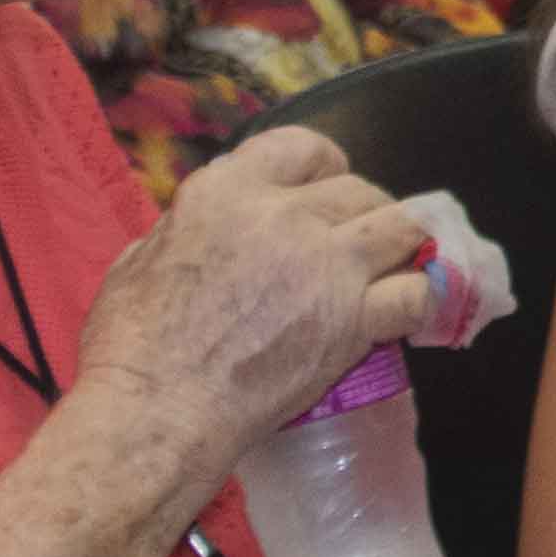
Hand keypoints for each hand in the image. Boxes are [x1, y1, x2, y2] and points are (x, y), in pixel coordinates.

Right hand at [81, 126, 436, 459]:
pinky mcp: (354, 318)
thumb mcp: (140, 257)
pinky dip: (423, 297)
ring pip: (402, 227)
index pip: (302, 147)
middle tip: (360, 244)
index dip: (324, 166)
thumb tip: (203, 229)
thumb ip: (185, 230)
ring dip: (404, 244)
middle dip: (365, 212)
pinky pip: (417, 291)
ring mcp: (328, 264)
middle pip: (358, 190)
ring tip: (398, 265)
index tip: (328, 187)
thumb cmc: (132, 344)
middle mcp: (285, 215)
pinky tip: (414, 309)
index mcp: (227, 192)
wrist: (159, 409)